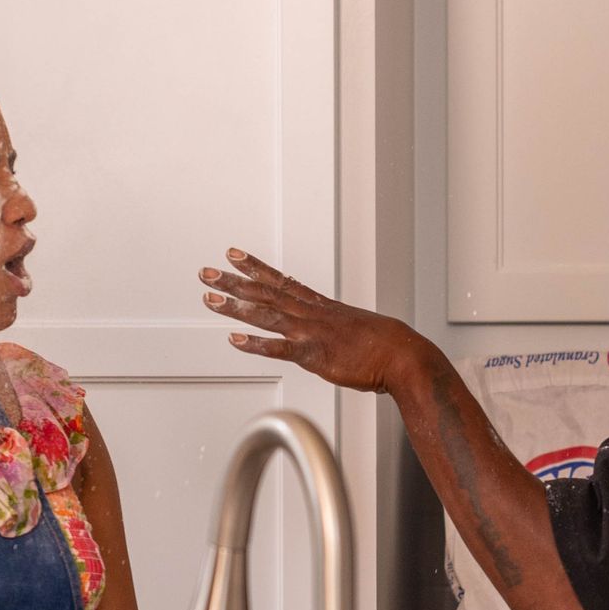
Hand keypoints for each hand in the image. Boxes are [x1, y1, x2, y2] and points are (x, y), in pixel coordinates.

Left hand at [200, 249, 428, 394]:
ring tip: (209, 299)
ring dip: (236, 306)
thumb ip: (331, 328)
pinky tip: (234, 339)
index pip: (280, 281)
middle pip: (265, 293)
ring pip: (266, 314)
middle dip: (233, 282)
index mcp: (319, 306)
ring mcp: (311, 332)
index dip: (255, 267)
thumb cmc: (383, 346)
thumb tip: (324, 333)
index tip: (233, 254)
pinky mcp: (314, 355)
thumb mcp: (352, 328)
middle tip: (205, 273)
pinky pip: (279, 348)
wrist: (403, 355)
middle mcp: (310, 314)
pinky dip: (256, 344)